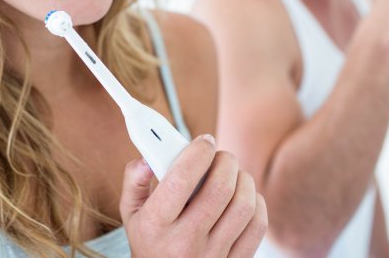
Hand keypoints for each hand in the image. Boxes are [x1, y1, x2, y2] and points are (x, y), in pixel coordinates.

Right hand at [120, 135, 267, 256]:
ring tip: (232, 175)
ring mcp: (212, 255)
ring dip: (243, 179)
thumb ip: (135, 180)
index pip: (181, 179)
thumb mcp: (131, 213)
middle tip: (219, 156)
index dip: (198, 153)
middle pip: (220, 188)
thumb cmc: (150, 242)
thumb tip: (148, 156)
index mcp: (156, 225)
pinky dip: (256, 203)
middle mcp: (185, 242)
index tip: (204, 142)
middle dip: (225, 161)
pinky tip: (243, 197)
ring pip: (243, 204)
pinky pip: (257, 225)